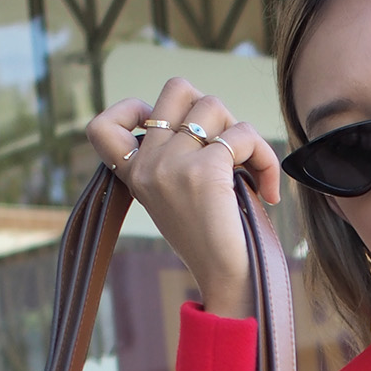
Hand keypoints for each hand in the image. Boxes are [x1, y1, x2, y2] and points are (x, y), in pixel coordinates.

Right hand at [86, 77, 282, 317]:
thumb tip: (201, 109)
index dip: (133, 109)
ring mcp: (171, 166)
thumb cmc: (213, 243)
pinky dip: (264, 157)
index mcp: (136, 175)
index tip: (170, 130)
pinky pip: (242, 135)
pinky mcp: (203, 171)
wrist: (227, 281)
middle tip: (226, 149)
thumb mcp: (179, 196)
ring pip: (213, 105)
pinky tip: (269, 191)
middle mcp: (147, 166)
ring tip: (251, 170)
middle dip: (212, 110)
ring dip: (242, 131)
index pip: (101, 127)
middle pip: (177, 88)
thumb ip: (175, 158)